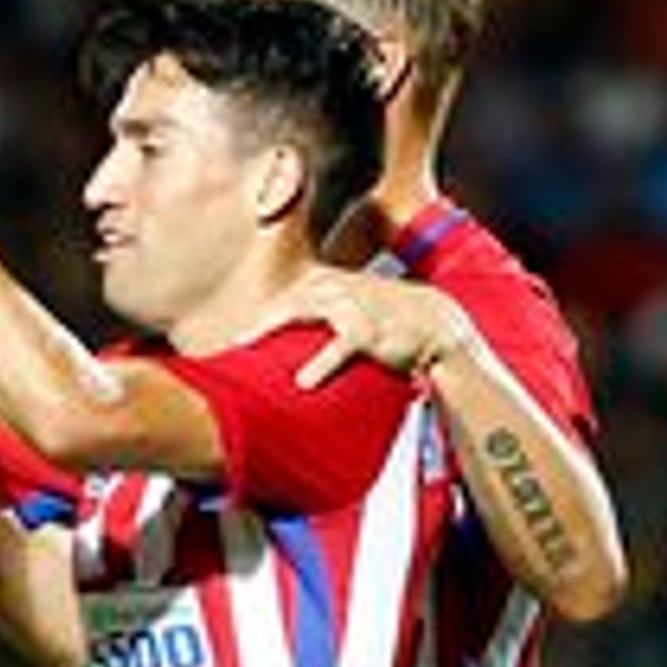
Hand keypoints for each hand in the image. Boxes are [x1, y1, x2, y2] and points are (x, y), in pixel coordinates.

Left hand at [241, 263, 474, 386]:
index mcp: (330, 283)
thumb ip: (326, 317)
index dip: (259, 314)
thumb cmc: (393, 322)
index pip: (285, 296)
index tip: (233, 338)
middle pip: (283, 301)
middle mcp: (335, 287)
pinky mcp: (367, 331)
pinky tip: (303, 383)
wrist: (437, 325)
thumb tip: (303, 339)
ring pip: (299, 313)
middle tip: (229, 345)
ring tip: (244, 350)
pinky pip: (338, 347)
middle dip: (255, 321)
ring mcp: (351, 306)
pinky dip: (320, 364)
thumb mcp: (356, 310)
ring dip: (269, 330)